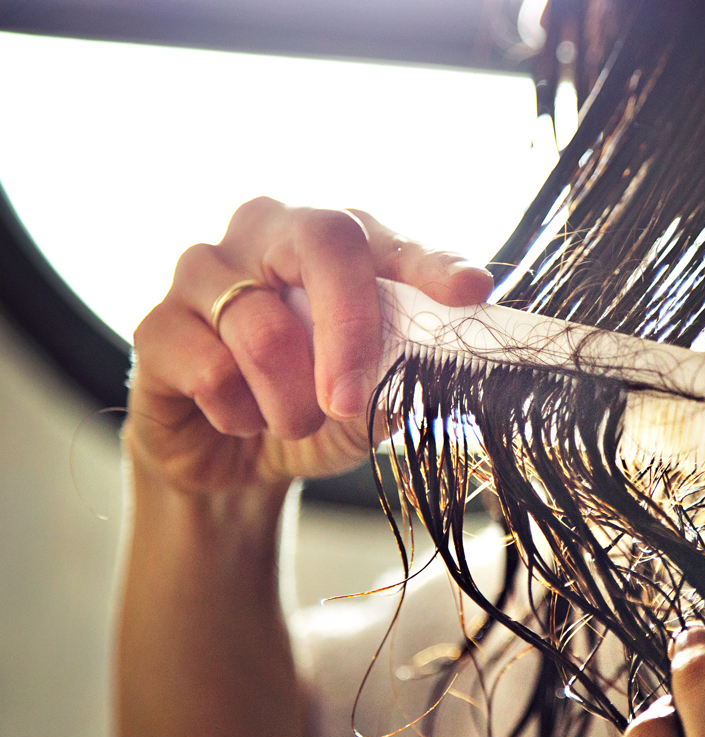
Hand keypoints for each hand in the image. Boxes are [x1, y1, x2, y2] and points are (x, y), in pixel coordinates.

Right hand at [126, 196, 493, 493]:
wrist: (240, 460)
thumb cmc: (320, 405)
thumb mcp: (380, 391)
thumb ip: (409, 362)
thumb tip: (446, 351)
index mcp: (333, 237)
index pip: (388, 236)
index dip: (431, 264)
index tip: (469, 292)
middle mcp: (267, 230)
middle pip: (322, 241)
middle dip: (351, 331)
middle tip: (352, 401)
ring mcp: (205, 269)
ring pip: (264, 330)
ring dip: (293, 402)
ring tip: (294, 419)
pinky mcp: (158, 324)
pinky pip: (212, 371)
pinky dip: (240, 414)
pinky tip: (238, 415)